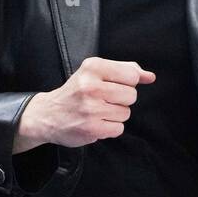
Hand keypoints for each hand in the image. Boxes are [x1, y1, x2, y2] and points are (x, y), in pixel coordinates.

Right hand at [14, 56, 154, 150]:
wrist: (47, 115)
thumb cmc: (76, 92)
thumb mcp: (96, 72)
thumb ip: (125, 70)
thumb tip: (150, 77)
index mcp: (92, 67)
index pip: (131, 75)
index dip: (127, 82)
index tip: (113, 85)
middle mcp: (90, 86)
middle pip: (131, 95)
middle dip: (121, 100)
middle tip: (103, 100)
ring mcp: (90, 109)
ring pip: (126, 113)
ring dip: (115, 115)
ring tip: (97, 111)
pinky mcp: (91, 129)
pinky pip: (119, 129)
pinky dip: (110, 128)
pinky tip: (96, 122)